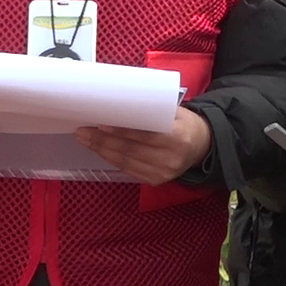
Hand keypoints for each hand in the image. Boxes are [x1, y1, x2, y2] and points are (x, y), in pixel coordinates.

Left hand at [77, 107, 213, 185]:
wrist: (202, 146)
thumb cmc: (184, 124)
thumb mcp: (175, 112)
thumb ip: (152, 111)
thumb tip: (119, 104)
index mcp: (178, 137)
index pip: (144, 136)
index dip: (121, 132)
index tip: (101, 124)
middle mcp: (170, 158)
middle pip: (130, 150)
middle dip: (103, 141)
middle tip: (83, 131)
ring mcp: (163, 173)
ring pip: (125, 162)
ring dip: (102, 151)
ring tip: (86, 139)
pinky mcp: (156, 181)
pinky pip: (128, 170)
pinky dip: (112, 159)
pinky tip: (101, 150)